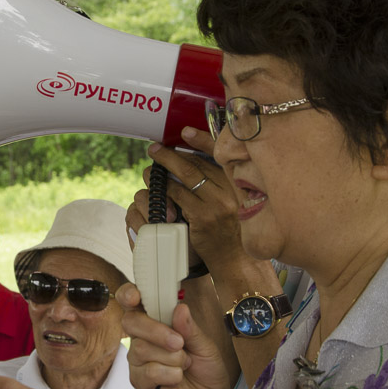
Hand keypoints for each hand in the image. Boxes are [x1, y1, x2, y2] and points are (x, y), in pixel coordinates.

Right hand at [120, 283, 231, 388]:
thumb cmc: (205, 370)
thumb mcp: (205, 345)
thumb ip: (190, 328)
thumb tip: (179, 308)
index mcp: (156, 324)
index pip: (133, 305)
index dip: (129, 295)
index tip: (136, 296)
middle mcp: (143, 340)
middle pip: (131, 323)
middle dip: (156, 331)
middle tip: (179, 342)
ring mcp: (139, 362)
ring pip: (141, 349)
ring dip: (171, 357)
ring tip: (184, 365)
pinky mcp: (141, 384)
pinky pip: (148, 372)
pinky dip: (170, 374)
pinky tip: (177, 379)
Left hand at [126, 127, 242, 270]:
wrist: (235, 257)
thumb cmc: (229, 229)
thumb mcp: (230, 202)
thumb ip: (216, 184)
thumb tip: (190, 163)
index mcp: (237, 182)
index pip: (218, 155)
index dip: (201, 140)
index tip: (185, 131)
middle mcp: (230, 189)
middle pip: (196, 163)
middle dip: (171, 155)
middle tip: (154, 150)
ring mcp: (217, 203)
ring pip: (184, 177)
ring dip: (163, 171)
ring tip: (150, 170)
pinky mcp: (203, 216)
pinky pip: (178, 196)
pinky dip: (165, 190)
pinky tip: (156, 188)